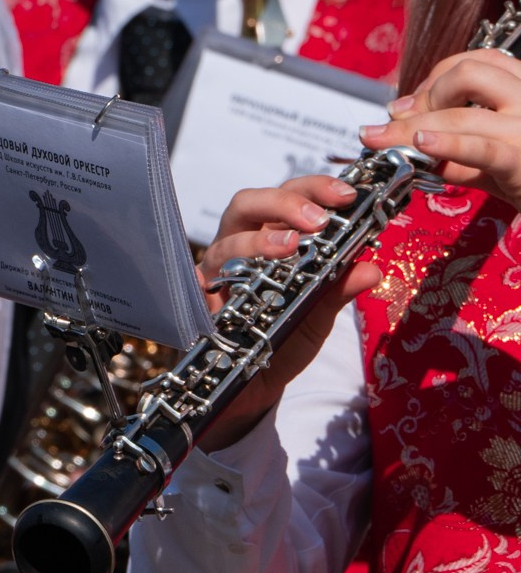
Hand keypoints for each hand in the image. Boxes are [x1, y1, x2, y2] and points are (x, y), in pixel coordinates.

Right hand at [188, 174, 380, 450]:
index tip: (348, 195)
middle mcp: (240, 244)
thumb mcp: (319, 313)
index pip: (288, 197)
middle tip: (318, 219)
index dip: (314, 189)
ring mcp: (217, 270)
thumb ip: (339, 289)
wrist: (255, 383)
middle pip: (248, 203)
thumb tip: (371, 268)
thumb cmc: (284, 337)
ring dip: (260, 239)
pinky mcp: (200, 297)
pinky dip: (232, 273)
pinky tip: (251, 279)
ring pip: (227, 238)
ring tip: (291, 247)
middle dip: (283, 204)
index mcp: (271, 236)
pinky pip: (209, 277)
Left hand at [359, 47, 520, 206]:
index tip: (412, 102)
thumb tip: (402, 134)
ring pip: (462, 115)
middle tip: (395, 123)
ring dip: (413, 128)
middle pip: (466, 76)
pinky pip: (482, 149)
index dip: (435, 77)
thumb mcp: (494, 155)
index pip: (476, 61)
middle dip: (423, 97)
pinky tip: (421, 146)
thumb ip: (455, 144)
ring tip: (383, 138)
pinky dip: (448, 146)